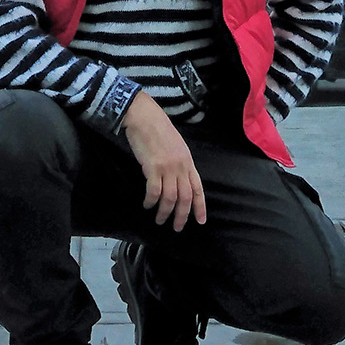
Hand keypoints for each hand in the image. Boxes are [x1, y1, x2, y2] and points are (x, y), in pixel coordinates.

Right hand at [121, 91, 205, 231]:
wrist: (144, 116)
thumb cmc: (158, 129)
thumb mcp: (176, 146)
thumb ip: (180, 163)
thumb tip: (178, 179)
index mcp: (188, 162)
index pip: (198, 189)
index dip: (200, 207)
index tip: (200, 221)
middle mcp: (181, 167)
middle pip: (185, 197)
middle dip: (182, 216)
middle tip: (176, 228)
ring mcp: (167, 167)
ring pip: (170, 198)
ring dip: (164, 212)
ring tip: (159, 220)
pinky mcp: (153, 167)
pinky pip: (154, 191)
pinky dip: (151, 201)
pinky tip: (147, 204)